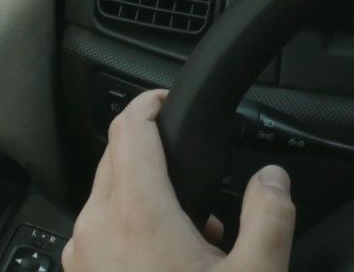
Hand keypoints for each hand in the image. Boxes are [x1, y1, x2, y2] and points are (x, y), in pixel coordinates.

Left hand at [62, 89, 294, 271]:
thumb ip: (271, 214)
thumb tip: (273, 179)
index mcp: (135, 212)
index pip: (129, 127)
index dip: (150, 101)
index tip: (170, 97)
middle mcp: (95, 230)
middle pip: (114, 158)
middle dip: (152, 149)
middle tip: (194, 161)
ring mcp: (80, 261)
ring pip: (105, 199)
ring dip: (143, 193)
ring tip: (193, 224)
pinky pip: (100, 236)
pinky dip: (130, 228)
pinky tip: (171, 260)